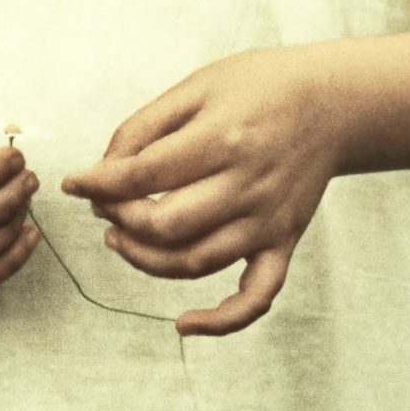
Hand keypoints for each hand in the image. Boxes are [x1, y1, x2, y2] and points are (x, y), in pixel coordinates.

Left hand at [62, 47, 340, 335]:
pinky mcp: (283, 242)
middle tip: (103, 207)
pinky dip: (221, 321)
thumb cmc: (260, 87)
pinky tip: (183, 323)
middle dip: (118, 220)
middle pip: (164, 226)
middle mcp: (246, 186)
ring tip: (119, 239)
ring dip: (145, 261)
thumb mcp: (197, 86)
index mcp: (222, 139)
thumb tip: (105, 170)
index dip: (97, 184)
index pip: (142, 176)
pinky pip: (255, 296)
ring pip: (194, 263)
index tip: (75, 184)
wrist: (334, 102)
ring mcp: (267, 221)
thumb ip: (146, 127)